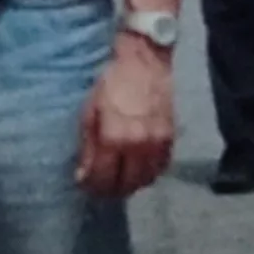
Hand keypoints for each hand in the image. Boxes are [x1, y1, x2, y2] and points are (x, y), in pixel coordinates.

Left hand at [76, 34, 175, 199]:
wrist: (144, 62)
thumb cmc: (111, 83)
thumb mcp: (89, 112)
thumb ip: (87, 147)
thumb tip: (83, 176)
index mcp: (114, 138)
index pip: (103, 178)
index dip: (92, 187)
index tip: (85, 185)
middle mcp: (138, 146)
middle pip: (125, 185)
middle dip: (110, 190)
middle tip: (100, 187)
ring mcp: (157, 144)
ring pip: (145, 181)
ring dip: (130, 184)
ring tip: (118, 180)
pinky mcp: (170, 139)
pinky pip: (160, 168)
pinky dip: (148, 174)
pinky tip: (137, 169)